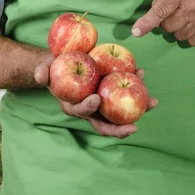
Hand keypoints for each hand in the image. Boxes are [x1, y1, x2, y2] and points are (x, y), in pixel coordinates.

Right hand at [34, 65, 157, 138]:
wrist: (64, 64)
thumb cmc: (54, 68)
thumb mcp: (45, 68)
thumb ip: (42, 72)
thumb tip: (41, 76)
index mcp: (73, 106)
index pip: (81, 112)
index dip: (88, 108)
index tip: (96, 99)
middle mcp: (90, 109)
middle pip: (105, 124)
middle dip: (120, 129)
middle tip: (133, 128)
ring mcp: (103, 103)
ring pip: (121, 112)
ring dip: (138, 110)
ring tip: (153, 103)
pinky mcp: (111, 93)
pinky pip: (125, 94)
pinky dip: (136, 87)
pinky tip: (143, 75)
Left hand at [131, 0, 194, 45]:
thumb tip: (150, 17)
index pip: (160, 10)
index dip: (147, 22)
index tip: (136, 32)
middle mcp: (192, 8)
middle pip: (168, 28)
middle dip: (167, 23)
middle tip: (175, 13)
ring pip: (179, 37)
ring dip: (178, 30)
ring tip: (186, 17)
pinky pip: (192, 42)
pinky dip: (189, 36)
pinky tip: (194, 23)